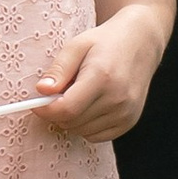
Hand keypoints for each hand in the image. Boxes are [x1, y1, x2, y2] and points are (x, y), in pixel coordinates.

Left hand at [32, 9, 165, 143]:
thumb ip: (58, 70)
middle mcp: (117, 98)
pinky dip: (86, 125)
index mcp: (102, 77)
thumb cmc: (105, 42)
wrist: (141, 42)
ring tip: (80, 95)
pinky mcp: (129, 121)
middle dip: (58, 112)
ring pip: (81, 131)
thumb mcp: (77, 46)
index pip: (66, 109)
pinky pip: (95, 136)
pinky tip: (91, 106)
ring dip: (72, 119)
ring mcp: (126, 112)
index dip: (45, 110)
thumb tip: (41, 91)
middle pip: (71, 122)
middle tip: (61, 93)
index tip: (37, 104)